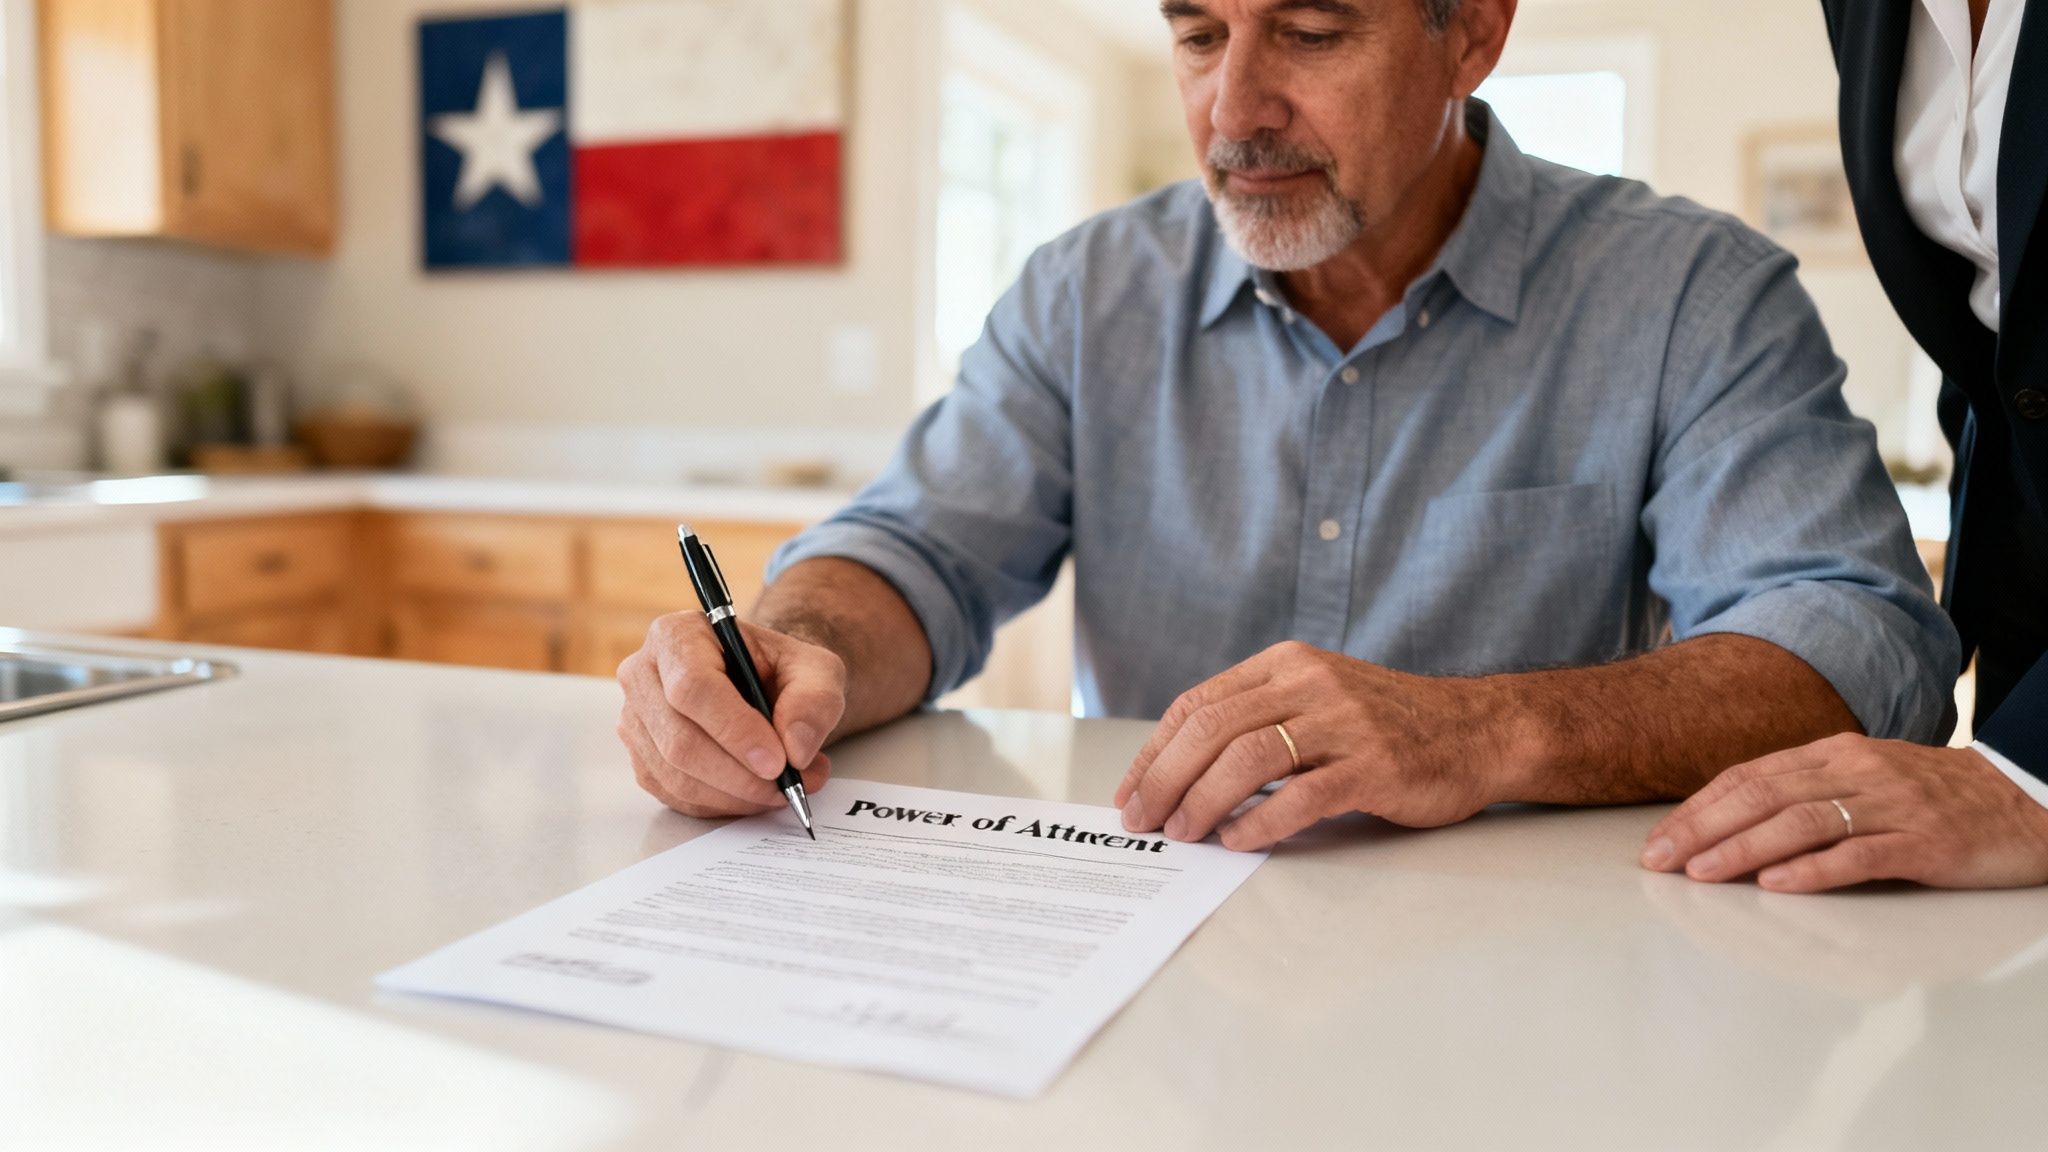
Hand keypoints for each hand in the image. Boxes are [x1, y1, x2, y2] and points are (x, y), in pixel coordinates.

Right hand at [616, 612, 845, 818]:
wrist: (760, 685)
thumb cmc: (780, 671)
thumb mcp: (816, 669)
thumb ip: (815, 700)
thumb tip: (796, 748)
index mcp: (678, 636)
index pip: (693, 686)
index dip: (735, 730)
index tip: (778, 761)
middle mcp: (644, 675)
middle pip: (679, 740)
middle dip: (740, 775)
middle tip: (788, 784)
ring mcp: (636, 721)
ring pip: (677, 776)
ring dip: (736, 795)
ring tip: (784, 788)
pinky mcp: (642, 760)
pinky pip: (677, 796)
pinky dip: (722, 804)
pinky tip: (754, 793)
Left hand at [1113, 642, 1518, 851]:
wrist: (1479, 730)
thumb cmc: (1388, 724)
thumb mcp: (1317, 698)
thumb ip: (1259, 718)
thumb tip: (1180, 772)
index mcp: (1286, 664)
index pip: (1198, 704)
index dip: (1154, 751)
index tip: (1130, 792)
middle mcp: (1310, 685)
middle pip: (1213, 729)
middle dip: (1164, 779)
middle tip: (1141, 820)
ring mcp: (1344, 723)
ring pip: (1248, 758)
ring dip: (1203, 800)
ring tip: (1182, 833)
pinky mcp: (1374, 766)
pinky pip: (1302, 795)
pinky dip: (1260, 822)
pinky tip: (1238, 841)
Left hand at [1640, 734, 2047, 891]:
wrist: (2025, 799)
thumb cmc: (1933, 795)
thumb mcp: (1862, 778)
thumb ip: (1804, 791)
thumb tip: (1728, 820)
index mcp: (1834, 754)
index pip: (1748, 776)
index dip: (1697, 807)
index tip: (1657, 840)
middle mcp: (1856, 773)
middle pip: (1762, 796)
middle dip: (1702, 829)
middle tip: (1659, 860)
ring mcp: (1892, 806)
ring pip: (1802, 822)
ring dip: (1744, 848)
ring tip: (1702, 873)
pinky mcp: (1926, 843)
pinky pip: (1861, 854)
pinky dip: (1813, 870)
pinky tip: (1776, 883)